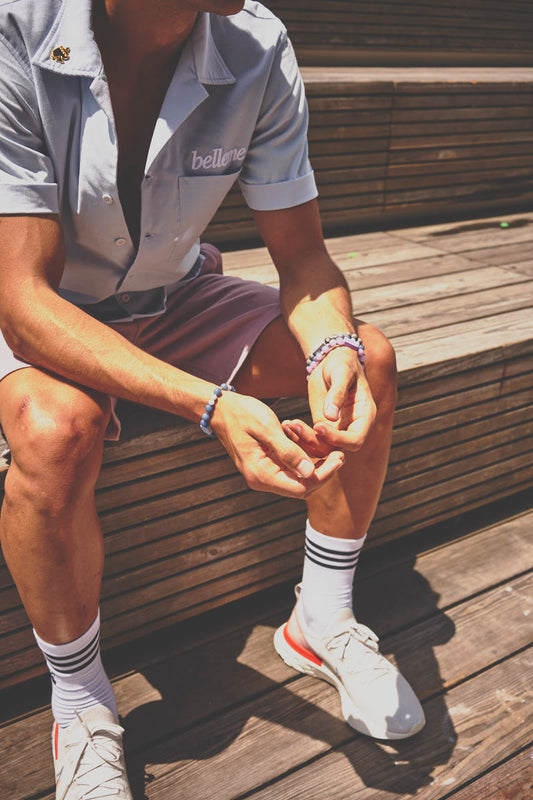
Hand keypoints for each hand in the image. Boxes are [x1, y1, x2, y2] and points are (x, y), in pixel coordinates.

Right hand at [211, 391, 344, 497]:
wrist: (222, 409)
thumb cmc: (242, 414)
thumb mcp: (267, 428)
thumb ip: (288, 451)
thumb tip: (310, 472)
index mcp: (260, 474)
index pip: (300, 487)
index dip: (323, 475)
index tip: (339, 457)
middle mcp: (261, 479)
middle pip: (301, 487)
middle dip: (322, 472)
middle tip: (340, 454)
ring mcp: (263, 474)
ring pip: (297, 479)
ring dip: (314, 465)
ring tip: (330, 448)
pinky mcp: (266, 466)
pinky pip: (290, 468)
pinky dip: (303, 458)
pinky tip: (311, 443)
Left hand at [283, 346, 375, 454]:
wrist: (331, 359)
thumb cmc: (341, 363)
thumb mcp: (341, 373)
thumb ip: (337, 393)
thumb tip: (331, 417)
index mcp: (365, 416)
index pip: (356, 439)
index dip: (338, 438)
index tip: (318, 426)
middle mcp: (353, 427)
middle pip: (337, 448)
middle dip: (316, 442)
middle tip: (296, 427)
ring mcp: (337, 429)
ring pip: (322, 448)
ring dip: (303, 441)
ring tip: (288, 425)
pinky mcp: (322, 427)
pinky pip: (312, 439)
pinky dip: (299, 436)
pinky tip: (286, 425)